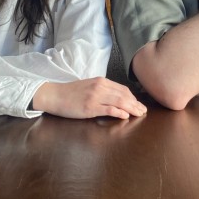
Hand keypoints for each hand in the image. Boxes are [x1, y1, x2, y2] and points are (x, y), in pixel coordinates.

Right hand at [31, 77, 147, 119]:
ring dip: (131, 108)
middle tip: (144, 111)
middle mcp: (100, 87)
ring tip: (139, 114)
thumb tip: (116, 98)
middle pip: (124, 95)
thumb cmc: (70, 93)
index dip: (133, 97)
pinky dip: (119, 112)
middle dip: (136, 104)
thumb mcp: (89, 87)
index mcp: (101, 81)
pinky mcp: (90, 107)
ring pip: (119, 101)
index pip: (122, 89)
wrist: (54, 95)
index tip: (139, 104)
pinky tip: (125, 116)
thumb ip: (102, 90)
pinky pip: (108, 109)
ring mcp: (95, 97)